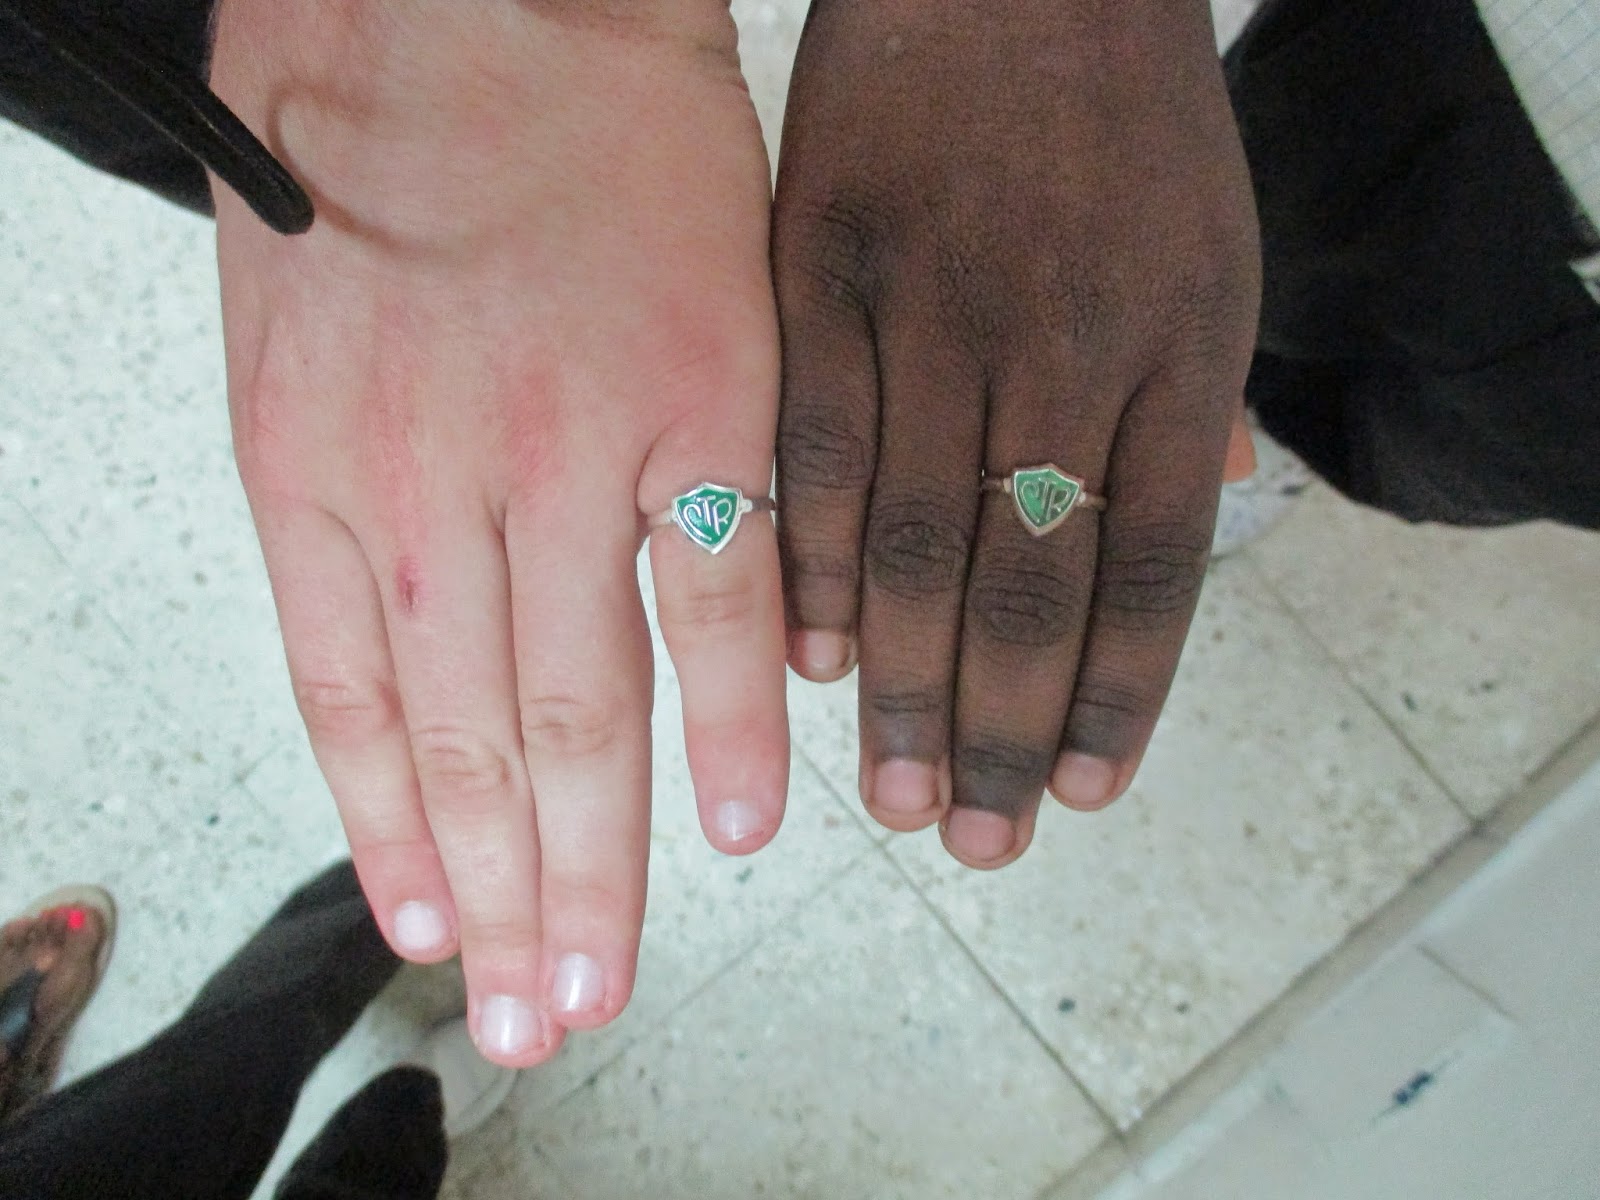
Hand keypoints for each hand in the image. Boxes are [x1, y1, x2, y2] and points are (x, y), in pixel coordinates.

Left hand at [209, 0, 787, 1063]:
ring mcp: (567, 457)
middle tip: (534, 1023)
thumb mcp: (289, 337)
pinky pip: (724, 601)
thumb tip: (401, 639)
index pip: (350, 715)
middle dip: (501, 904)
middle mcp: (429, 492)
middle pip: (468, 748)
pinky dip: (738, 725)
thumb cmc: (372, 147)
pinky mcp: (699, 405)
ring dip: (594, 864)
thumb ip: (340, 500)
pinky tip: (743, 828)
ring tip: (606, 978)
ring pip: (580, 708)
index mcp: (312, 474)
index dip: (395, 844)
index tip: (434, 940)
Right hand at [773, 0, 1259, 865]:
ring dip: (904, 685)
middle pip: (1032, 581)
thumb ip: (1191, 400)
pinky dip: (803, 568)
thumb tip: (1204, 515)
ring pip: (913, 540)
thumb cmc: (1115, 114)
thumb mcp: (1209, 246)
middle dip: (1006, 730)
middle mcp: (1063, 337)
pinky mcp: (822, 270)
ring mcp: (935, 304)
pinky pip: (809, 448)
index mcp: (1178, 339)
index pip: (1152, 567)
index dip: (1120, 700)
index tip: (1085, 794)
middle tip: (979, 841)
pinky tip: (803, 664)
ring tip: (898, 797)